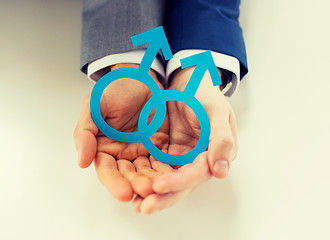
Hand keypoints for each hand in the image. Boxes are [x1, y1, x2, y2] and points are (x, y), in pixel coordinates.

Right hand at [73, 63, 169, 200]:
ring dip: (153, 181)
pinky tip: (172, 178)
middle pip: (128, 175)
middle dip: (136, 185)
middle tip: (145, 191)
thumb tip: (82, 161)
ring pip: (146, 172)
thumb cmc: (113, 91)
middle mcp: (122, 154)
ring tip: (159, 188)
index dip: (114, 183)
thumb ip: (85, 133)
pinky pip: (163, 161)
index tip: (123, 193)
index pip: (107, 170)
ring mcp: (142, 152)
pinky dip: (167, 171)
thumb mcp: (93, 108)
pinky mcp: (159, 146)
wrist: (138, 78)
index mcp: (104, 148)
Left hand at [131, 67, 237, 212]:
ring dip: (151, 193)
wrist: (187, 82)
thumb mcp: (216, 111)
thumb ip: (221, 139)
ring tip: (134, 204)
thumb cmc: (205, 94)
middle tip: (144, 206)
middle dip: (163, 197)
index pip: (196, 174)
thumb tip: (221, 171)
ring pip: (166, 180)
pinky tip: (131, 187)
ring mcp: (181, 158)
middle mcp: (197, 161)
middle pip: (181, 185)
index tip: (159, 186)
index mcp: (213, 154)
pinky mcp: (166, 153)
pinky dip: (145, 178)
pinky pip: (154, 168)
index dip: (179, 182)